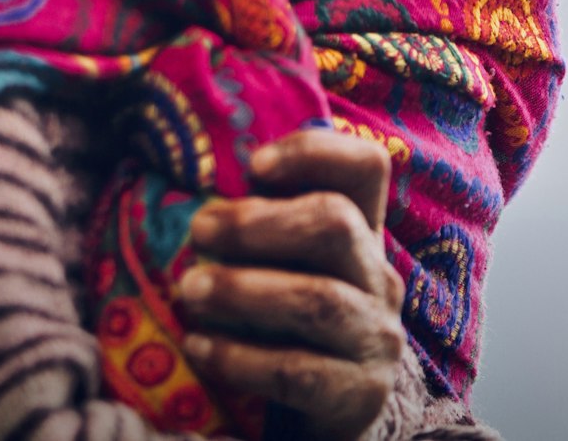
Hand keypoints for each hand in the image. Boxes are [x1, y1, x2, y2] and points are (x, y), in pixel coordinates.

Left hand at [178, 129, 405, 440]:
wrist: (329, 416)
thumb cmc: (293, 323)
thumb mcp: (290, 266)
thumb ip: (267, 227)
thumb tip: (206, 196)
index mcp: (363, 232)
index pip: (366, 168)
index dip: (316, 152)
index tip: (255, 164)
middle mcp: (378, 276)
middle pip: (336, 224)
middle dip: (259, 223)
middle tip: (200, 230)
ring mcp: (376, 337)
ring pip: (318, 299)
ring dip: (243, 290)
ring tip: (188, 289)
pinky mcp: (360, 395)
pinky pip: (298, 371)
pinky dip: (240, 357)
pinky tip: (198, 347)